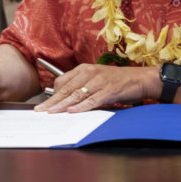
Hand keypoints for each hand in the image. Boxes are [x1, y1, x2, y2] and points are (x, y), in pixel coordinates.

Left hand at [34, 63, 158, 112]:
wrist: (140, 79)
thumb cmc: (117, 81)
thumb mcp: (97, 79)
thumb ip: (83, 86)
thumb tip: (66, 100)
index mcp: (85, 69)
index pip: (63, 81)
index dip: (53, 94)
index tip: (44, 105)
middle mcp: (90, 73)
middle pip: (67, 88)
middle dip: (52, 101)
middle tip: (40, 110)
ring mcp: (100, 81)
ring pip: (77, 94)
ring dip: (62, 105)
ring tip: (52, 113)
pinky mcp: (109, 91)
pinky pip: (92, 100)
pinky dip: (81, 106)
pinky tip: (72, 111)